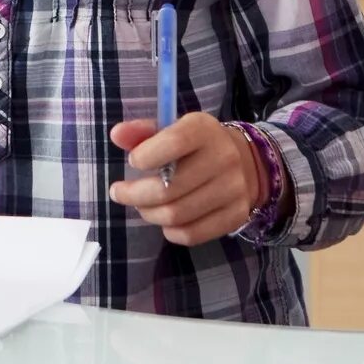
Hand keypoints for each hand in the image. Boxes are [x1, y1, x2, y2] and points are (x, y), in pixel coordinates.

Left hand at [106, 113, 267, 245]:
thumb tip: (117, 134)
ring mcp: (233, 189)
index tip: (133, 162)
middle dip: (134, 195)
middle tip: (120, 193)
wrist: (246, 163)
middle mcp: (224, 157)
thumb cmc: (196, 147)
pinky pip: (192, 234)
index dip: (145, 156)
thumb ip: (141, 132)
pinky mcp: (236, 215)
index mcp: (205, 129)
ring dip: (149, 214)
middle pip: (168, 188)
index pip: (173, 143)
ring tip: (142, 206)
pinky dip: (170, 231)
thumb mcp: (172, 130)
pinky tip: (165, 221)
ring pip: (176, 215)